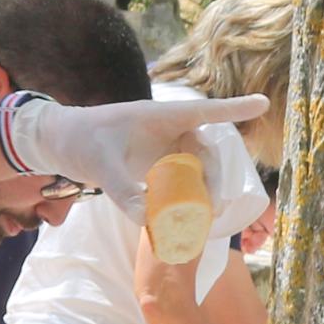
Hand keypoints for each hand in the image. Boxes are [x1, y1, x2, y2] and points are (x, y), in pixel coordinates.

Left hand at [3, 90, 267, 213]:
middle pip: (206, 151)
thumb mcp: (99, 163)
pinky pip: (181, 181)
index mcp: (160, 116)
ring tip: (203, 219)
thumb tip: (146, 219)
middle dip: (216, 176)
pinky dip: (186, 199)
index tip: (263, 103)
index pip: (205, 111)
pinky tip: (186, 220)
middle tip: (215, 206)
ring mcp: (163, 149)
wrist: (60, 142)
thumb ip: (123, 190)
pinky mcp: (155, 166)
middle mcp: (168, 131)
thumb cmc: (80, 140)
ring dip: (202, 191)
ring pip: (196, 169)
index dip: (235, 109)